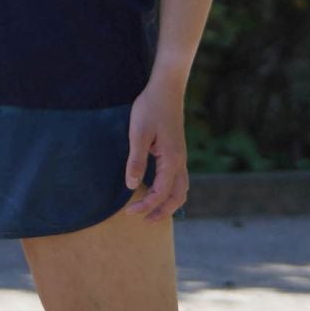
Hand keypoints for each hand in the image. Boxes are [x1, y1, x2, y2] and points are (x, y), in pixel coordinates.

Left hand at [123, 71, 188, 222]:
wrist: (166, 89)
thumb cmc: (150, 108)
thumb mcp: (138, 134)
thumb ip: (136, 161)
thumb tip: (132, 186)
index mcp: (172, 159)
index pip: (161, 193)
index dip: (146, 206)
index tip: (128, 213)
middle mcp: (180, 161)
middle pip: (178, 197)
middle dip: (162, 212)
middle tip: (143, 221)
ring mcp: (180, 157)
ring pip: (181, 189)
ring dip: (168, 203)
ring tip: (151, 212)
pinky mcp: (176, 152)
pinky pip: (177, 179)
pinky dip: (169, 192)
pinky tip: (155, 191)